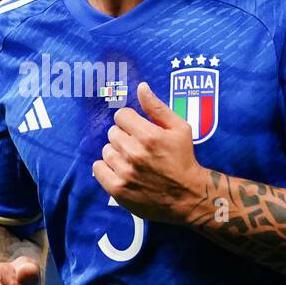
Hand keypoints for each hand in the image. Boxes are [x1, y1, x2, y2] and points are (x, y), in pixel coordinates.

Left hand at [91, 81, 206, 223]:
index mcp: (149, 136)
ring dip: (116, 153)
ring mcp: (125, 172)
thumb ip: (157, 108)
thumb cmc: (184, 160)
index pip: (121, 116)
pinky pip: (98, 168)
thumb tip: (141, 87)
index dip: (129, 121)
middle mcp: (134, 153)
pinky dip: (106, 168)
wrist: (187, 197)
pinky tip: (120, 170)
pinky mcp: (118, 189)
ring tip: (130, 160)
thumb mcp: (180, 129)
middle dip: (123, 137)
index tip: (137, 130)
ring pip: (106, 150)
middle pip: (112, 133)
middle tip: (136, 147)